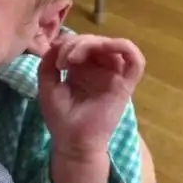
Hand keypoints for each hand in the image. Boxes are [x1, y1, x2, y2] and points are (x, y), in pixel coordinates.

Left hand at [38, 34, 144, 159]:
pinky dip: (123, 47)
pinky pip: (136, 60)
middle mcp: (100, 69)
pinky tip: (104, 49)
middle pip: (96, 41)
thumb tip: (56, 42)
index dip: (66, 43)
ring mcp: (114, 76)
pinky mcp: (126, 85)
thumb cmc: (60, 117)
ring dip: (91, 44)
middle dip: (75, 43)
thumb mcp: (47, 84)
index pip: (81, 42)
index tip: (54, 60)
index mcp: (82, 69)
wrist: (71, 141)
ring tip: (73, 58)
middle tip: (62, 61)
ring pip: (112, 45)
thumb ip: (49, 62)